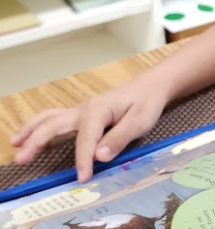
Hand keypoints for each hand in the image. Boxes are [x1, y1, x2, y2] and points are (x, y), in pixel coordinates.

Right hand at [8, 80, 171, 181]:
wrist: (149, 87)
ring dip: (31, 132)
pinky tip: (27, 135)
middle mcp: (83, 109)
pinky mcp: (79, 115)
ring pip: (49, 119)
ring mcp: (79, 111)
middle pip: (54, 125)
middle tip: (21, 159)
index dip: (83, 159)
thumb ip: (119, 138)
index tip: (82, 177)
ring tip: (15, 145)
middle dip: (37, 142)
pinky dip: (38, 127)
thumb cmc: (146, 103)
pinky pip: (54, 119)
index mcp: (98, 110)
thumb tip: (99, 156)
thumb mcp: (140, 121)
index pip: (86, 139)